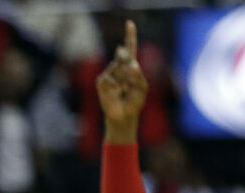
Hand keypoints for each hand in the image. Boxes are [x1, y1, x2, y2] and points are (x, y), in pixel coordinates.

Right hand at [96, 20, 147, 136]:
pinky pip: (110, 79)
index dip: (130, 36)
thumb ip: (139, 75)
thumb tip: (132, 64)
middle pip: (123, 56)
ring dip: (124, 81)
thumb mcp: (142, 88)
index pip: (130, 49)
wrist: (123, 116)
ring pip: (118, 69)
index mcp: (130, 67)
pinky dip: (115, 87)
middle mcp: (119, 68)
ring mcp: (109, 73)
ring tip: (124, 92)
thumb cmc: (134, 102)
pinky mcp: (102, 81)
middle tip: (129, 77)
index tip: (130, 23)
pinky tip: (116, 94)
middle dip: (126, 61)